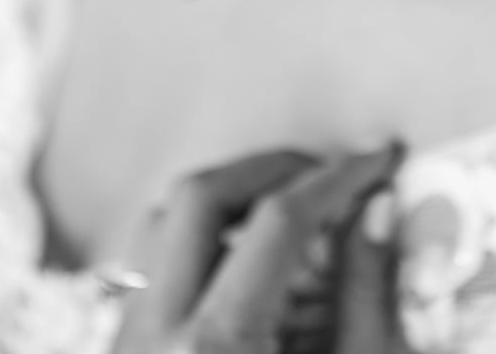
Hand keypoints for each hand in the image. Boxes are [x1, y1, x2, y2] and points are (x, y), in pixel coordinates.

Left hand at [109, 141, 407, 353]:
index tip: (378, 159)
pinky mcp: (117, 347)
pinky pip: (146, 262)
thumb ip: (363, 299)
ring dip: (226, 195)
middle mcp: (154, 332)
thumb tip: (374, 209)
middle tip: (328, 172)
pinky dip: (195, 237)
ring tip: (285, 207)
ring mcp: (125, 339)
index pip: (279, 222)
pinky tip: (240, 255)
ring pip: (160, 219)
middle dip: (272, 168)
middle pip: (202, 195)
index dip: (338, 179)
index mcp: (218, 345)